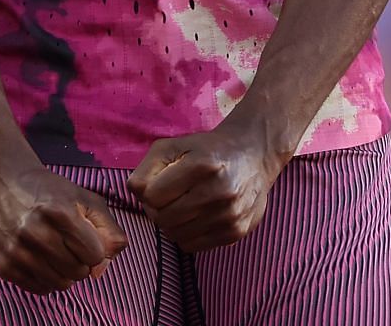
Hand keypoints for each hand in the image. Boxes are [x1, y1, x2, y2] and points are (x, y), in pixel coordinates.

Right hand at [0, 160, 127, 294]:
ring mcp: (18, 251)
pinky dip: (45, 279)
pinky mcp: (4, 266)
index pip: (95, 255)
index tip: (85, 240)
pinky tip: (40, 260)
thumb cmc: (46, 190)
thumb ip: (107, 226)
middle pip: (78, 272)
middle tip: (68, 246)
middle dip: (80, 262)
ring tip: (55, 253)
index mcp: (60, 213)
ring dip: (64, 273)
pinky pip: (38, 289)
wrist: (0, 183)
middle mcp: (36, 233)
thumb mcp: (82, 197)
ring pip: (60, 284)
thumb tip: (110, 258)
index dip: (94, 249)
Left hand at [128, 120, 289, 251]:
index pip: (152, 196)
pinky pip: (192, 246)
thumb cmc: (206, 150)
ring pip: (175, 235)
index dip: (148, 192)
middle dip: (157, 209)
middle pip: (162, 218)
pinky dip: (186, 234)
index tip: (157, 185)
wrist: (253, 155)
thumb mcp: (174, 146)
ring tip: (180, 206)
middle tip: (166, 198)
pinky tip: (195, 217)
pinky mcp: (236, 232)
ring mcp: (229, 214)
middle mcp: (219, 191)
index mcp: (202, 165)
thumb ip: (147, 167)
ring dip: (170, 224)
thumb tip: (136, 193)